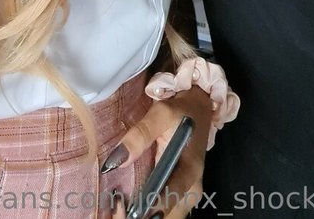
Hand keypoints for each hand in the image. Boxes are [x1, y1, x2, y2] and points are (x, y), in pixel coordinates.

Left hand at [102, 86, 210, 217]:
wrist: (196, 105)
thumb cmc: (180, 110)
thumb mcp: (161, 114)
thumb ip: (140, 135)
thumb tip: (117, 160)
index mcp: (190, 172)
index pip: (166, 201)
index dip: (144, 208)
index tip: (122, 207)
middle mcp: (190, 189)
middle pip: (167, 215)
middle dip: (142, 214)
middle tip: (118, 206)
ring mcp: (185, 192)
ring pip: (165, 215)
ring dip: (143, 213)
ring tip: (120, 204)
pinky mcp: (178, 190)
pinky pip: (163, 209)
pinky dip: (146, 208)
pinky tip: (128, 200)